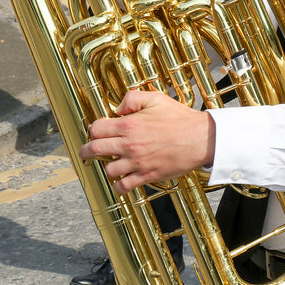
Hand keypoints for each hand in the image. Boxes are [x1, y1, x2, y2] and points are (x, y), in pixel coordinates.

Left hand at [78, 90, 215, 192]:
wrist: (199, 138)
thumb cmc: (179, 117)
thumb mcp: (155, 98)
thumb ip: (132, 98)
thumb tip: (117, 109)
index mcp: (129, 125)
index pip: (96, 129)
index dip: (94, 130)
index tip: (97, 131)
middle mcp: (129, 145)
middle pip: (94, 150)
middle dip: (86, 151)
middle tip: (85, 152)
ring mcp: (137, 162)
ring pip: (108, 170)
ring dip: (107, 167)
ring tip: (111, 163)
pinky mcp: (147, 175)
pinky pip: (124, 186)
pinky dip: (119, 185)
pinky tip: (122, 179)